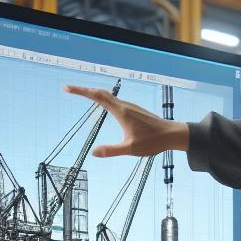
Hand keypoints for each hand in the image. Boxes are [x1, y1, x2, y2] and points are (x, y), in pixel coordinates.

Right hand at [63, 84, 189, 158]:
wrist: (172, 134)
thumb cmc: (153, 142)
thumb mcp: (131, 149)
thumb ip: (112, 151)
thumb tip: (94, 152)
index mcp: (121, 112)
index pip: (97, 97)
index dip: (81, 91)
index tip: (67, 88)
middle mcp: (124, 106)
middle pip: (101, 93)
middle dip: (84, 90)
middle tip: (69, 89)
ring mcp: (129, 107)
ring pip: (108, 95)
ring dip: (93, 93)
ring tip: (81, 93)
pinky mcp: (134, 110)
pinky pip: (114, 100)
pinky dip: (103, 98)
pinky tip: (102, 103)